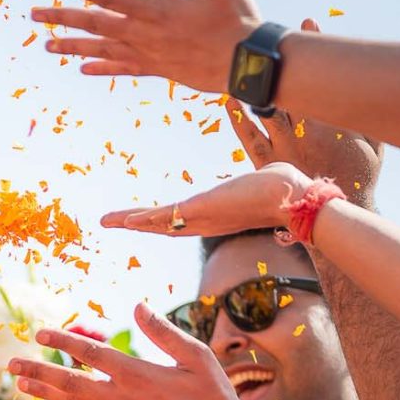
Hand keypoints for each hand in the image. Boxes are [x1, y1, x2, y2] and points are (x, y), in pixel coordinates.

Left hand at [4, 306, 247, 399]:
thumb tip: (137, 306)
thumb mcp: (195, 355)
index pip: (90, 353)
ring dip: (45, 394)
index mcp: (137, 372)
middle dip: (39, 372)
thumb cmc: (213, 394)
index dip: (62, 342)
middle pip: (69, 382)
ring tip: (22, 384)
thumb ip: (163, 332)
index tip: (40, 334)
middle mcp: (121, 398)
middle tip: (12, 364)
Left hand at [33, 0, 259, 93]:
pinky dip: (100, 67)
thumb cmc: (237, 18)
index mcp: (155, 8)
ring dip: (72, 45)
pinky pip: (121, 68)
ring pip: (101, 49)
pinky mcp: (156, 69)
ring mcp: (148, 55)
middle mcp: (144, 34)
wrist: (247, 63)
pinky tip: (82, 68)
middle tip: (33, 14)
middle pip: (94, 24)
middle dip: (61, 17)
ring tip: (46, 44)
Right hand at [101, 161, 308, 241]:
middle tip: (107, 222)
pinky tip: (130, 219)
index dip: (154, 220)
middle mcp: (203, 222)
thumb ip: (252, 183)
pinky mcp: (203, 210)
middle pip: (160, 225)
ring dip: (132, 221)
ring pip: (159, 222)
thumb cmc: (282, 189)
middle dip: (133, 223)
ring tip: (108, 220)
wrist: (291, 198)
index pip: (175, 220)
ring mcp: (201, 218)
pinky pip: (169, 217)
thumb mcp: (258, 184)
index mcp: (212, 217)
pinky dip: (147, 219)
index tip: (135, 218)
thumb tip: (264, 175)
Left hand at [225, 25, 382, 205]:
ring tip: (245, 62)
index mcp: (330, 119)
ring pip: (266, 107)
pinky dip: (239, 120)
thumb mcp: (374, 142)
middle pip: (291, 85)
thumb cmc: (359, 175)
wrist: (335, 211)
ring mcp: (283, 147)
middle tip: (271, 35)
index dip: (315, 47)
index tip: (308, 22)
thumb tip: (366, 85)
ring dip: (256, 84)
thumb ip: (366, 115)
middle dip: (283, 58)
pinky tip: (230, 102)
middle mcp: (304, 130)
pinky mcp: (267, 164)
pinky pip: (250, 139)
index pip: (320, 76)